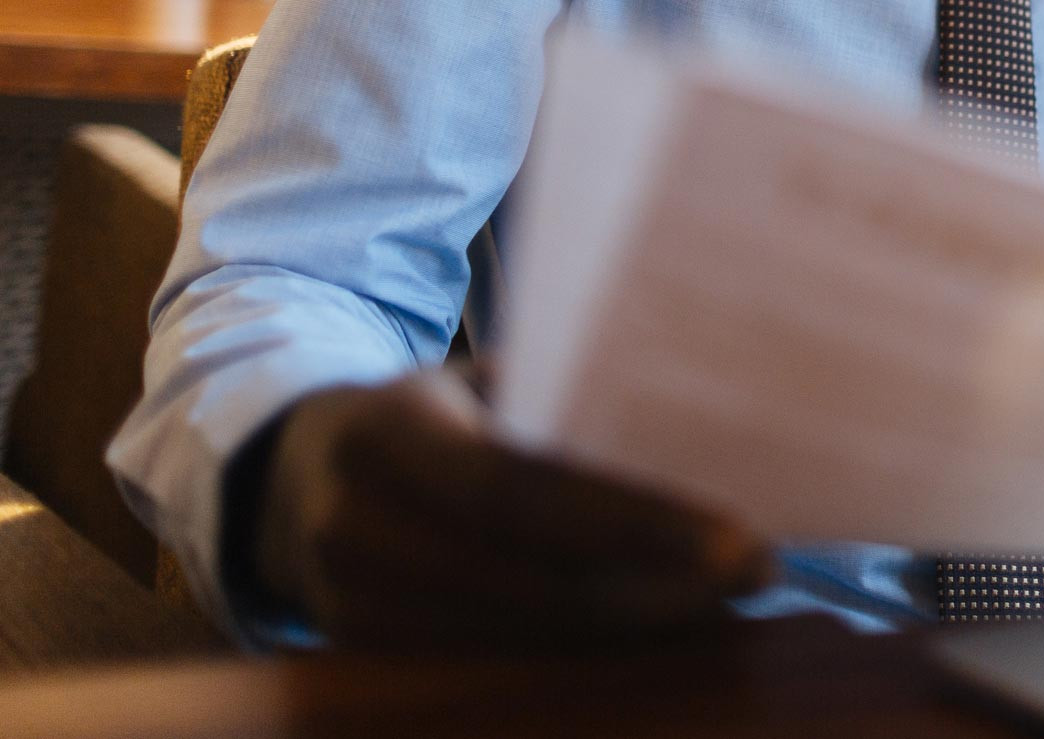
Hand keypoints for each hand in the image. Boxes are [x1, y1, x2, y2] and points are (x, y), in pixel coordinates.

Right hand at [252, 369, 771, 646]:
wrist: (285, 481)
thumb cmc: (421, 416)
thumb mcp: (469, 381)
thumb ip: (556, 390)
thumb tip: (694, 406)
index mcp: (386, 435)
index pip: (520, 489)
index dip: (630, 519)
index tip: (735, 533)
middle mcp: (357, 526)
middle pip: (530, 581)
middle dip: (658, 587)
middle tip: (758, 571)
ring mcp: (352, 604)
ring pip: (519, 635)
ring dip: (636, 627)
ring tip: (727, 601)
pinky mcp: (368, 655)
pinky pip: (494, 662)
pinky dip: (584, 652)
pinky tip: (660, 628)